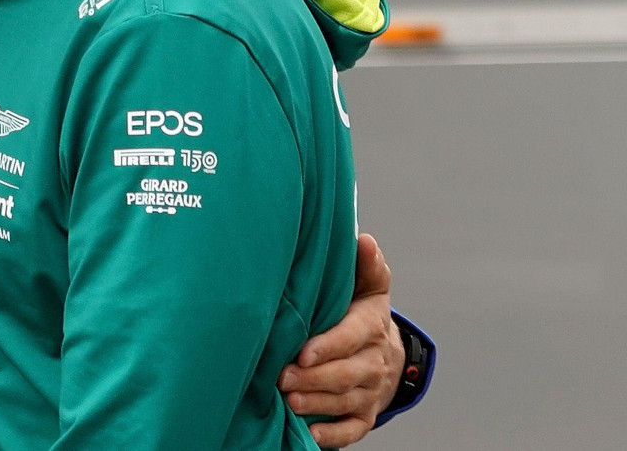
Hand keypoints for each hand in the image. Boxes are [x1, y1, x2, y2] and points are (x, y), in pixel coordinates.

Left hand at [279, 233, 404, 447]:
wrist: (389, 355)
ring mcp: (371, 392)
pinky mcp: (366, 415)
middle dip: (314, 378)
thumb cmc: (363, 315)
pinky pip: (353, 430)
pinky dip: (334, 435)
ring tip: (288, 401)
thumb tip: (364, 239)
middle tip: (281, 378)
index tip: (302, 352)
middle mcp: (374, 362)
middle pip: (346, 374)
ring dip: (317, 404)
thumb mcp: (369, 288)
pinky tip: (311, 435)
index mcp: (370, 328)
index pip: (352, 338)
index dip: (329, 347)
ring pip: (345, 402)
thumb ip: (367, 266)